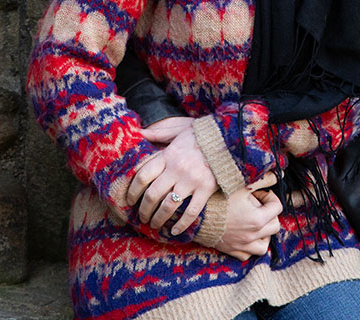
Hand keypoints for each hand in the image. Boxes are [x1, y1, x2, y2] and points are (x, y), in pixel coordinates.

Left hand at [127, 117, 217, 234]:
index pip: (143, 176)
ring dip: (158, 219)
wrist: (230, 137)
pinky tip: (175, 231)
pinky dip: (181, 224)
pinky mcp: (206, 188)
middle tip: (141, 218)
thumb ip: (158, 133)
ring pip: (168, 206)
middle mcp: (177, 169)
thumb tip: (139, 132)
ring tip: (154, 225)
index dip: (133, 191)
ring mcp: (192, 180)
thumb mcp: (178, 128)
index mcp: (168, 155)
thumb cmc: (202, 134)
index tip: (129, 200)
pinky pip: (191, 212)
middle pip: (152, 195)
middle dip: (144, 210)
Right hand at [215, 173, 283, 260]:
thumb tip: (277, 175)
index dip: (270, 197)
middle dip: (269, 214)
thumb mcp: (241, 186)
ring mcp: (243, 245)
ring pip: (264, 245)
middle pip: (274, 226)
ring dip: (264, 234)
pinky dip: (250, 246)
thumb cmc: (218, 198)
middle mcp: (253, 235)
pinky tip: (245, 235)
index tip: (260, 193)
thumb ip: (262, 180)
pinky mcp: (232, 250)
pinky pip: (248, 254)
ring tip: (255, 223)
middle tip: (258, 206)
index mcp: (257, 219)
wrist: (196, 215)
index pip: (277, 207)